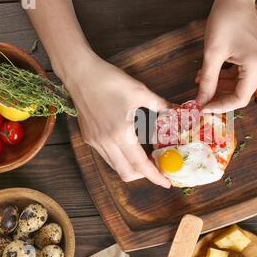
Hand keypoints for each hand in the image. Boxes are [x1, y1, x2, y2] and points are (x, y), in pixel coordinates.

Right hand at [65, 50, 170, 187]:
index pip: (140, 164)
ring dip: (131, 167)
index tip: (167, 183)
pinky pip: (107, 156)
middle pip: (126, 173)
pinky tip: (129, 145)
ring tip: (145, 157)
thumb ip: (160, 106)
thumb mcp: (140, 92)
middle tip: (158, 168)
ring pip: (115, 166)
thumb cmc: (110, 80)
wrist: (80, 73)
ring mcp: (95, 141)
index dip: (155, 176)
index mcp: (121, 133)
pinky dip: (120, 158)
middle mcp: (106, 142)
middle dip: (144, 175)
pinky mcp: (89, 138)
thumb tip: (176, 111)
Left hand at [196, 0, 256, 111]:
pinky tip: (207, 75)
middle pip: (240, 94)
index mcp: (256, 67)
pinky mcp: (253, 58)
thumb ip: (207, 80)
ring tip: (199, 84)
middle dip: (218, 98)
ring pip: (238, 85)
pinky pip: (239, 75)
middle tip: (200, 100)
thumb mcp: (212, 53)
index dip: (220, 106)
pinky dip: (223, 77)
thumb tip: (200, 101)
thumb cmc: (226, 19)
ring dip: (219, 87)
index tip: (203, 107)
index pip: (239, 99)